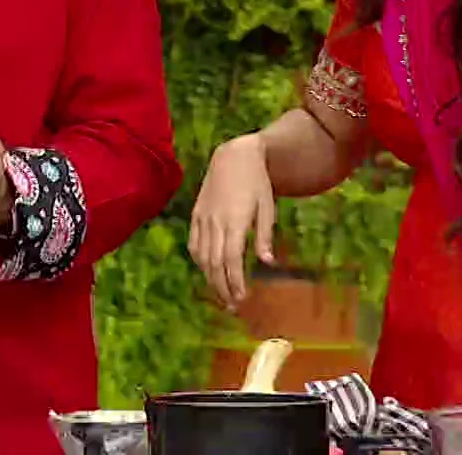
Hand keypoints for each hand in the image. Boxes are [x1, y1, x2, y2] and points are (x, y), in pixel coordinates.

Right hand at [188, 133, 276, 310]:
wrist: (234, 156)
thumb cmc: (257, 182)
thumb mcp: (267, 206)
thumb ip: (265, 235)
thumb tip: (267, 262)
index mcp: (235, 220)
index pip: (231, 259)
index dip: (235, 281)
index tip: (242, 298)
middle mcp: (216, 221)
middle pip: (214, 263)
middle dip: (222, 287)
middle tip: (233, 306)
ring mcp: (203, 217)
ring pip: (202, 256)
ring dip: (210, 279)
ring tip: (221, 295)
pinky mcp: (196, 214)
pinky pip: (194, 244)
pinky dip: (200, 261)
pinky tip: (208, 272)